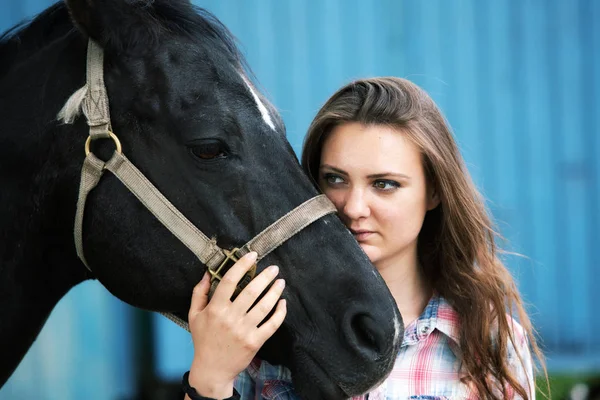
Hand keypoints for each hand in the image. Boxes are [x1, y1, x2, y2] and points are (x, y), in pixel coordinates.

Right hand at [187, 252, 286, 398]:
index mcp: (215, 309)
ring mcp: (244, 330)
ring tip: (281, 282)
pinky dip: (280, 312)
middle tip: (274, 268)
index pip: (229, 281)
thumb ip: (199, 292)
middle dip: (265, 277)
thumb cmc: (203, 340)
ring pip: (264, 306)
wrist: (212, 369)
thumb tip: (207, 272)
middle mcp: (230, 318)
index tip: (253, 255)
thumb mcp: (194, 315)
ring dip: (275, 291)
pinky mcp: (255, 342)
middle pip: (251, 291)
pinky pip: (272, 324)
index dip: (242, 265)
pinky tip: (283, 303)